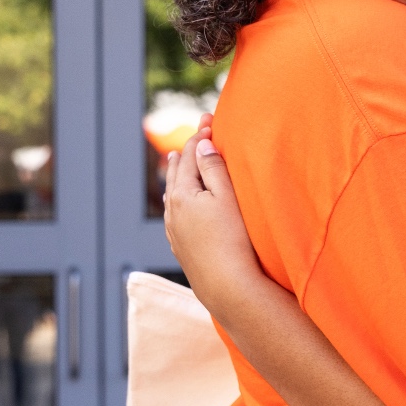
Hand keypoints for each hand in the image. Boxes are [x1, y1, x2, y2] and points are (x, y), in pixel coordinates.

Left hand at [163, 116, 262, 320]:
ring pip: (172, 193)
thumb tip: (201, 145)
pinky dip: (176, 197)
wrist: (228, 287)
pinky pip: (173, 213)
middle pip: (178, 172)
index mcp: (183, 194)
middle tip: (198, 132)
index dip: (201, 135)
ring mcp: (174, 230)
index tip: (210, 119)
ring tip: (178, 160)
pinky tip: (177, 201)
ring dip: (178, 174)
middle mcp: (172, 210)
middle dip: (188, 151)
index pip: (191, 155)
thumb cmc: (233, 240)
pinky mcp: (181, 247)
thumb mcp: (227, 197)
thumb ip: (213, 168)